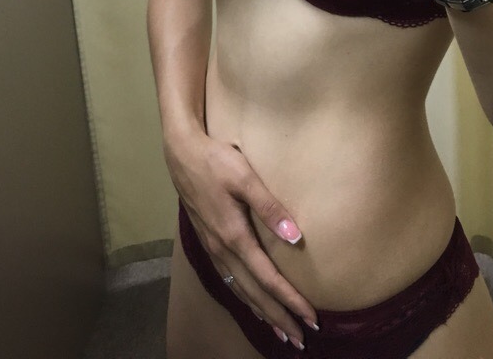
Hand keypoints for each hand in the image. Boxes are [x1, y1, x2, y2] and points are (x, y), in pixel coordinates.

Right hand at [165, 130, 318, 346]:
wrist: (181, 153)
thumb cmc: (215, 161)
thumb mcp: (245, 178)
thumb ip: (270, 207)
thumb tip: (295, 237)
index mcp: (234, 236)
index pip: (268, 279)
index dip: (290, 300)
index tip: (311, 318)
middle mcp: (222, 249)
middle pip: (254, 293)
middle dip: (278, 317)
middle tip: (301, 340)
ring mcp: (212, 247)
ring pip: (240, 290)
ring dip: (261, 311)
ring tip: (279, 330)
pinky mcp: (208, 241)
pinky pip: (228, 279)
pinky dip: (244, 296)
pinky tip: (250, 300)